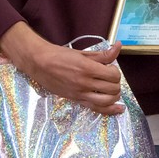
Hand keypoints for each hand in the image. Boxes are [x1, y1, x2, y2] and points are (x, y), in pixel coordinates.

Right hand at [0, 24, 124, 113]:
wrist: (40, 63)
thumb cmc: (60, 55)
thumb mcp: (82, 53)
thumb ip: (102, 54)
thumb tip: (118, 47)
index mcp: (88, 68)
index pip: (113, 75)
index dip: (115, 72)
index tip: (110, 68)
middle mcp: (85, 83)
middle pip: (112, 88)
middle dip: (116, 83)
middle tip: (110, 78)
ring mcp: (80, 93)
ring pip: (107, 101)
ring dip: (114, 96)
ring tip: (113, 91)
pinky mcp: (76, 99)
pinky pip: (96, 108)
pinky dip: (109, 110)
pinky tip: (118, 109)